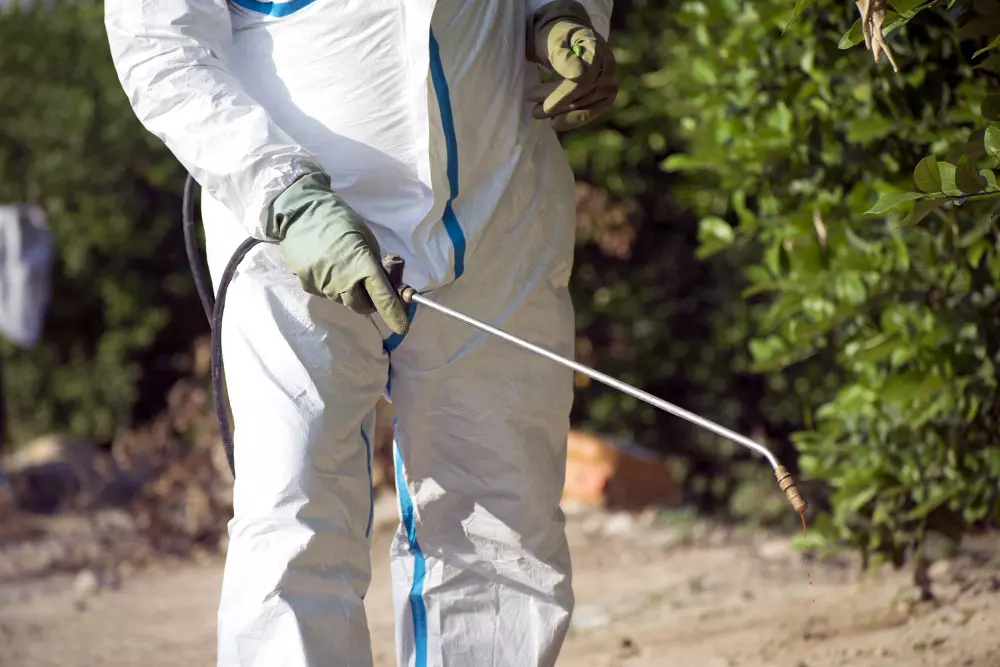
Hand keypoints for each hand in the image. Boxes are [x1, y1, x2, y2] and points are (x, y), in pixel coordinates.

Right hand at [267, 173, 409, 334]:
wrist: (300, 212)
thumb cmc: (339, 219)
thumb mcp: (366, 238)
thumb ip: (375, 263)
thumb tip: (384, 281)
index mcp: (362, 265)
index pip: (382, 297)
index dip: (394, 313)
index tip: (402, 326)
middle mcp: (342, 281)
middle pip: (361, 307)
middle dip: (370, 301)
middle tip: (370, 285)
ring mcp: (322, 286)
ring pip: (343, 300)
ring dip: (350, 292)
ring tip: (343, 267)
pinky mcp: (307, 285)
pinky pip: (326, 293)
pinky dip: (332, 285)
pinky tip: (327, 266)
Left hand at [527, 0, 618, 130]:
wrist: (569, 37)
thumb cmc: (558, 38)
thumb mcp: (554, 41)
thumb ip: (563, 57)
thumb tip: (578, 76)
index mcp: (596, 49)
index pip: (583, 80)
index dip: (564, 95)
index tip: (544, 106)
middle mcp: (608, 67)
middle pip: (583, 95)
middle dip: (557, 106)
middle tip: (534, 112)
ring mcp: (610, 83)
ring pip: (585, 107)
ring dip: (560, 113)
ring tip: (537, 113)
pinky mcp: (606, 97)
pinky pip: (590, 113)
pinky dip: (571, 119)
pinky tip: (554, 121)